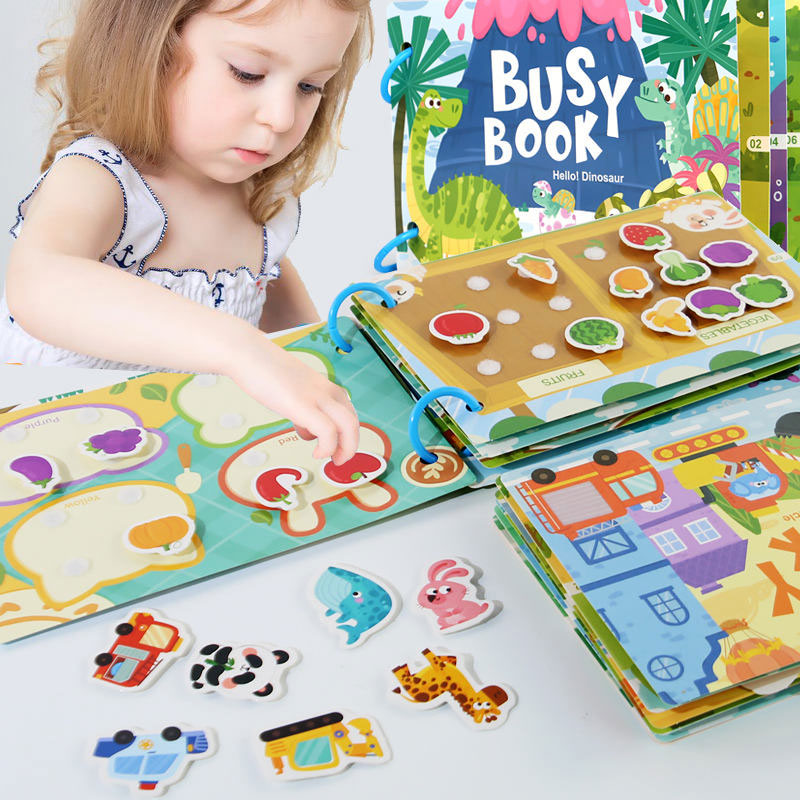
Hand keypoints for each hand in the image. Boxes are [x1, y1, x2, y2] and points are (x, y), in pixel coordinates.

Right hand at [228, 333, 359, 464]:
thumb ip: (302, 406)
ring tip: (332, 459)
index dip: (345, 433)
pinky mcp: (302, 405)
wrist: (246, 352)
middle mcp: (325, 390)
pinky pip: (328, 431)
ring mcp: (315, 397)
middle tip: (338, 459)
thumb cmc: (262, 370)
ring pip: (349, 424)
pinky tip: (316, 453)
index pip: (348, 411)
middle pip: (353, 420)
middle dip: (350, 444)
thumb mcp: (290, 390)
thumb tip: (305, 427)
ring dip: (346, 448)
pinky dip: (328, 448)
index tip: (333, 446)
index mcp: (323, 386)